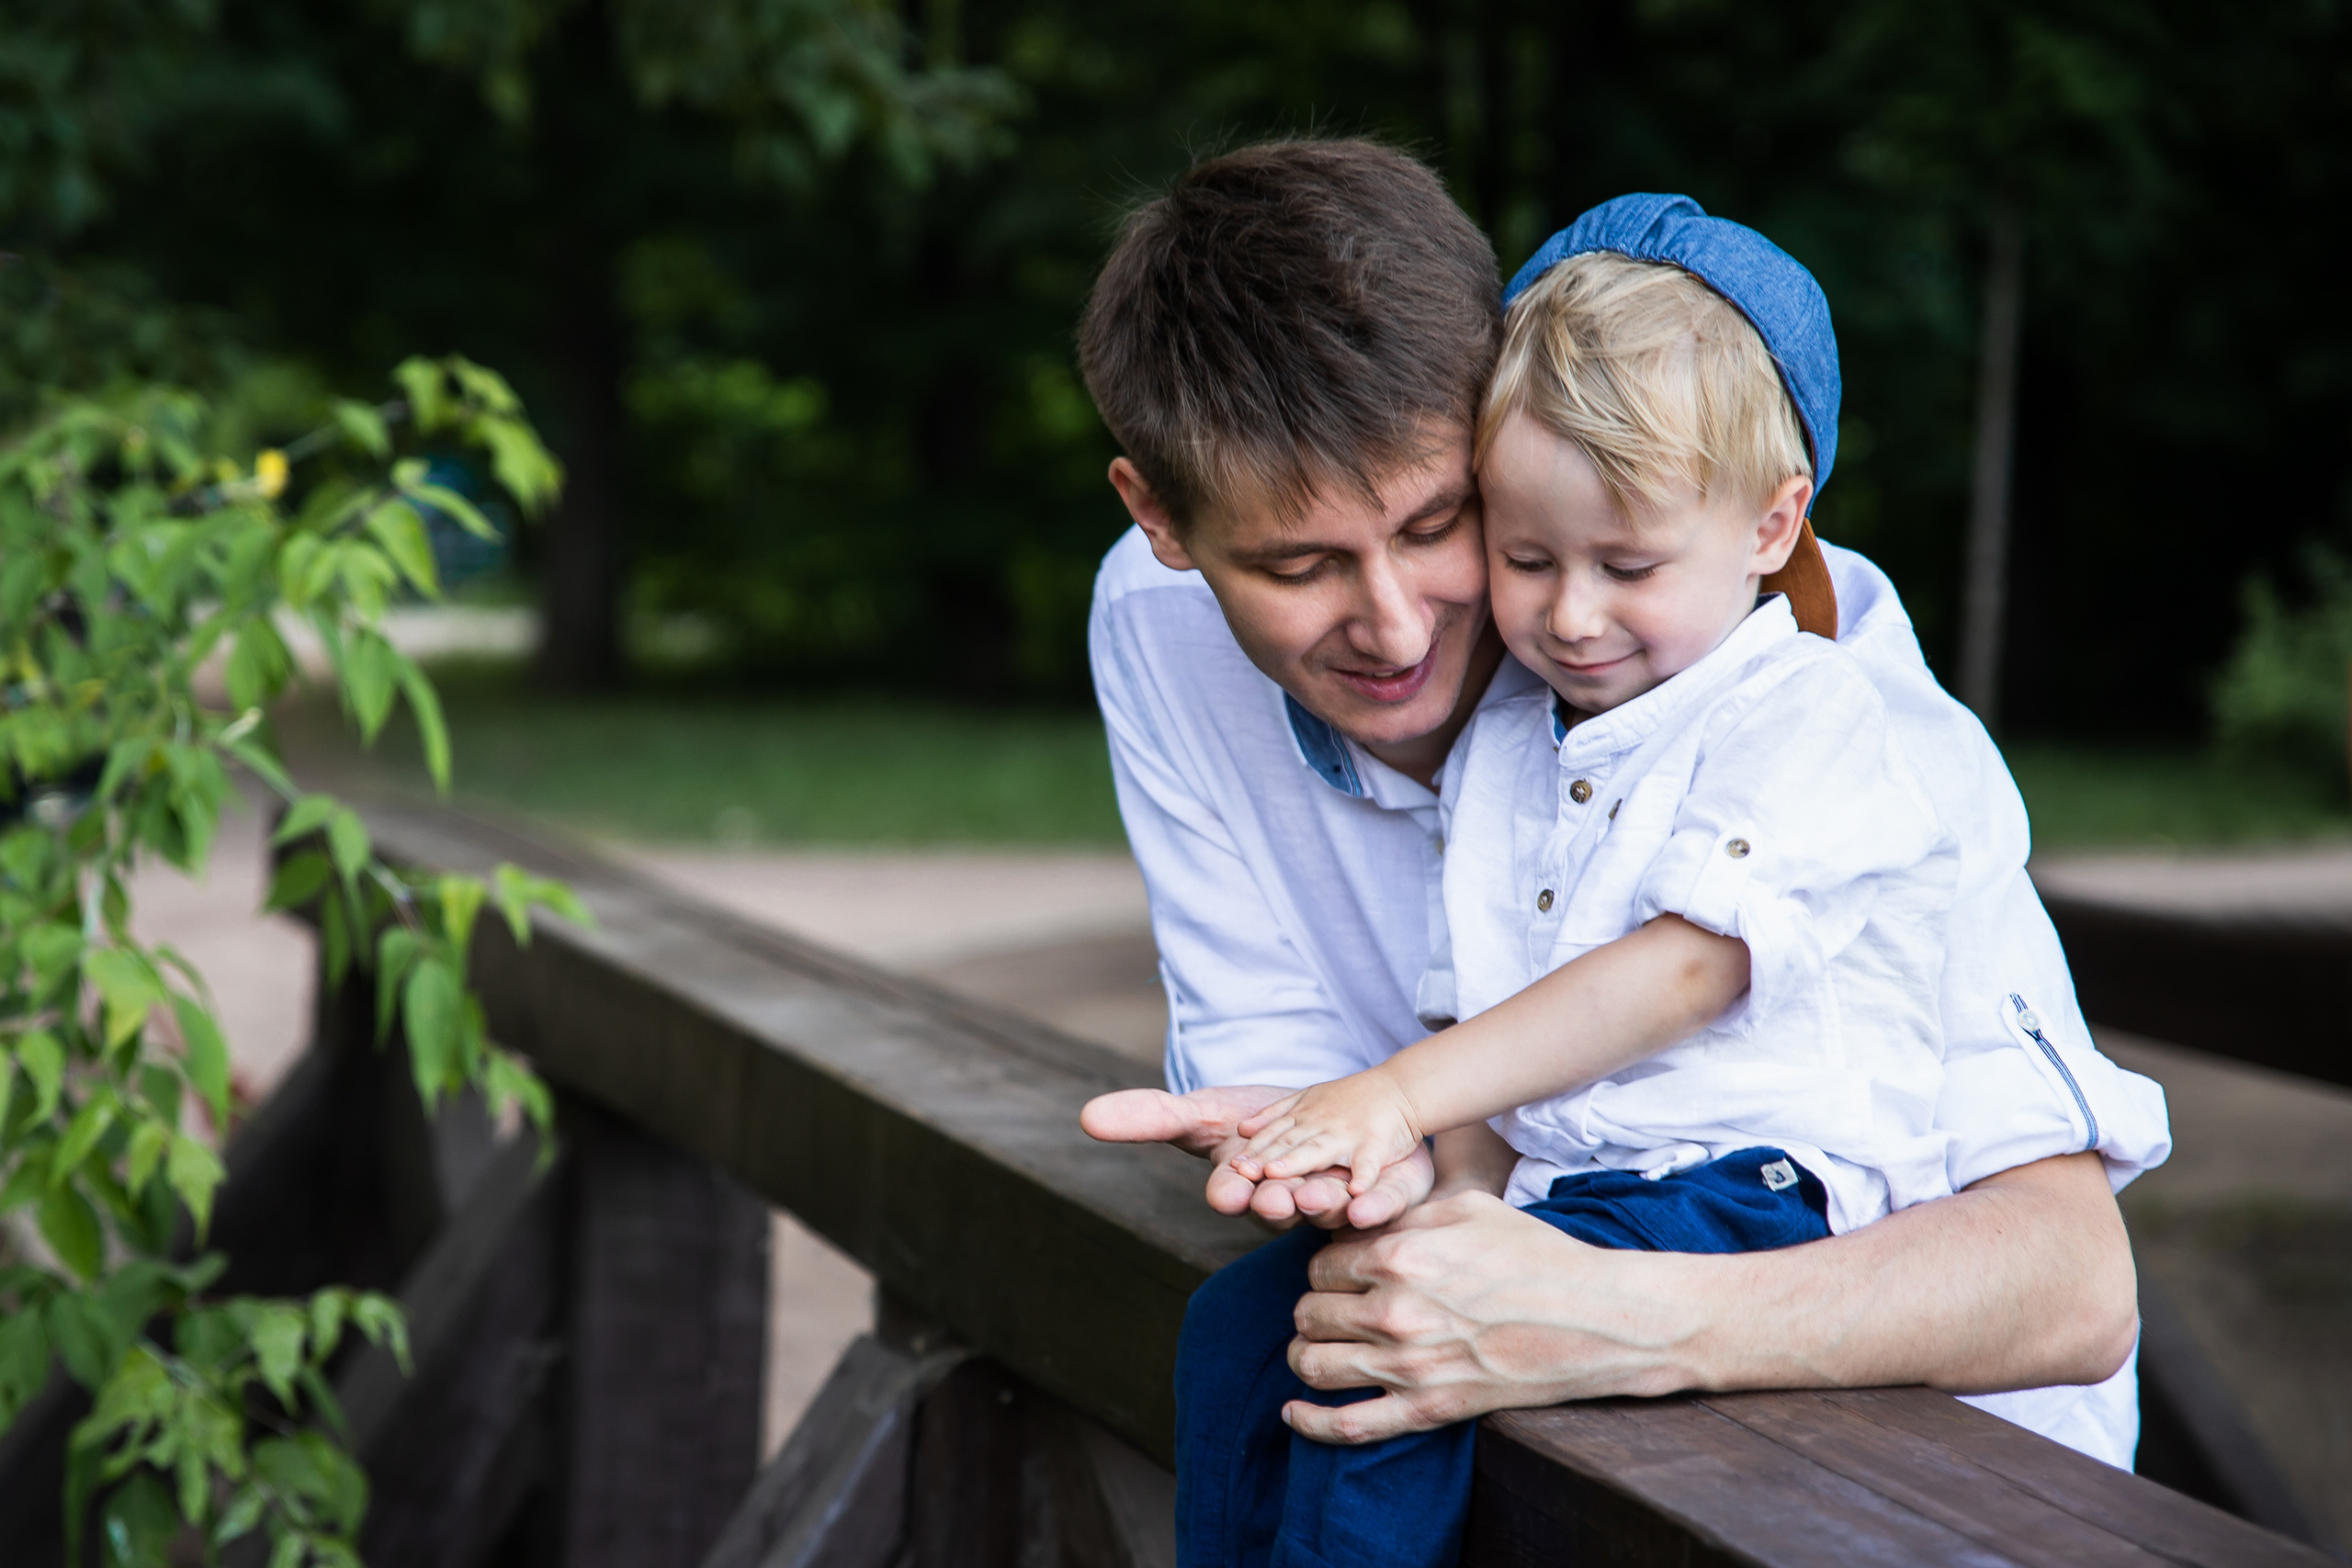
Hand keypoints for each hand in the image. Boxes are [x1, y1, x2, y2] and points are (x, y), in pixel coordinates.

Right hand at [1080, 1084, 1433, 1229]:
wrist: (1340, 1115)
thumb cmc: (1265, 1122)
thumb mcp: (1206, 1113)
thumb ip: (1153, 1116)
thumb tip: (1085, 1117)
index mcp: (1246, 1188)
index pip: (1232, 1195)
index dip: (1229, 1192)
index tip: (1228, 1188)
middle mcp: (1291, 1203)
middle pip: (1282, 1210)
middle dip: (1278, 1205)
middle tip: (1277, 1197)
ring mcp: (1339, 1203)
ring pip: (1332, 1212)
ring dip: (1327, 1204)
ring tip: (1327, 1194)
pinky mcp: (1384, 1194)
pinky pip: (1383, 1204)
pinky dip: (1377, 1202)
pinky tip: (1369, 1196)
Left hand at [1281, 1191, 1702, 1442]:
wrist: (1596, 1318)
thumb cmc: (1538, 1254)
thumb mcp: (1468, 1207)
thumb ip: (1406, 1211)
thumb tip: (1361, 1219)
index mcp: (1400, 1253)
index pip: (1320, 1264)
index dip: (1326, 1267)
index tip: (1342, 1272)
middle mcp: (1394, 1310)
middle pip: (1310, 1312)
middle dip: (1314, 1308)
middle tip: (1332, 1308)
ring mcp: (1409, 1365)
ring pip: (1314, 1365)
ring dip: (1305, 1355)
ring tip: (1316, 1349)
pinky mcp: (1429, 1408)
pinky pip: (1348, 1426)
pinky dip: (1310, 1423)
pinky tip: (1294, 1414)